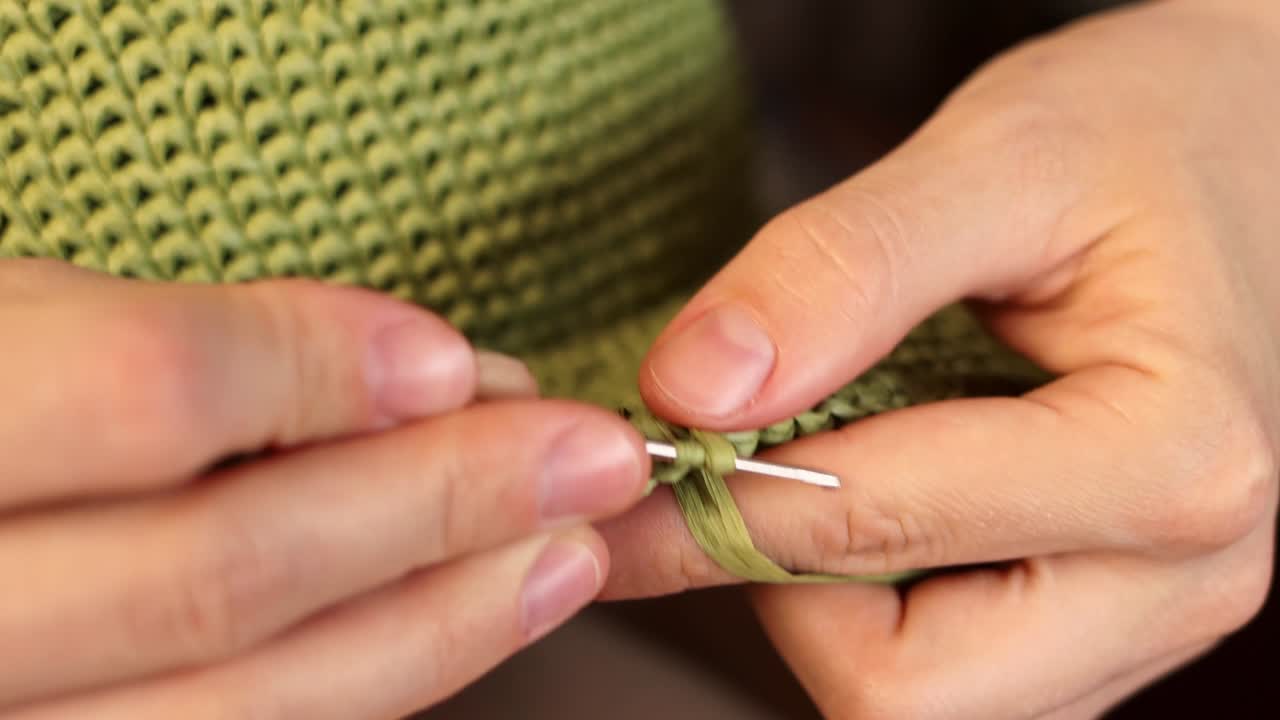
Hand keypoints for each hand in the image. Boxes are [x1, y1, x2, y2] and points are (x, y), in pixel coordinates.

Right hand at [0, 260, 646, 717]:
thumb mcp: (28, 325)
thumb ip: (208, 344)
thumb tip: (442, 373)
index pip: (151, 395)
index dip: (325, 369)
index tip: (462, 357)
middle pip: (226, 575)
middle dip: (443, 505)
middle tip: (590, 456)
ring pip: (245, 701)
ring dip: (441, 621)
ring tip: (566, 554)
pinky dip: (370, 678)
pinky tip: (459, 616)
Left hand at [602, 2, 1278, 716]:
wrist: (1235, 152)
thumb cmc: (1132, 139)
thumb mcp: (988, 159)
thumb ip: (838, 273)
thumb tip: (696, 391)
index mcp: (1172, 458)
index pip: (879, 537)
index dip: (720, 500)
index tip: (624, 453)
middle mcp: (1183, 578)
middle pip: (901, 688)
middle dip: (777, 579)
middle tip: (720, 462)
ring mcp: (1146, 621)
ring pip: (920, 704)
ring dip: (819, 601)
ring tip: (802, 466)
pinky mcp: (1101, 627)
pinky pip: (951, 680)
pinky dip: (866, 608)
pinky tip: (860, 498)